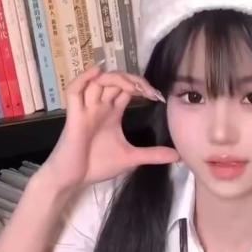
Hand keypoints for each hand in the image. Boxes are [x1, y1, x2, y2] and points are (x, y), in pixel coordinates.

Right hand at [44, 66, 178, 189]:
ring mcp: (86, 109)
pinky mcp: (74, 116)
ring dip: (116, 78)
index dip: (142, 86)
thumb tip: (177, 156)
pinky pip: (75, 91)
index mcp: (112, 112)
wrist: (74, 179)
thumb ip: (152, 155)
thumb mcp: (131, 158)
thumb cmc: (97, 165)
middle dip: (133, 80)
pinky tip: (98, 72)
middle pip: (114, 80)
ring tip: (134, 86)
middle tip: (150, 91)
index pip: (127, 89)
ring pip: (98, 81)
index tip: (158, 96)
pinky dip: (84, 78)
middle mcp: (99, 106)